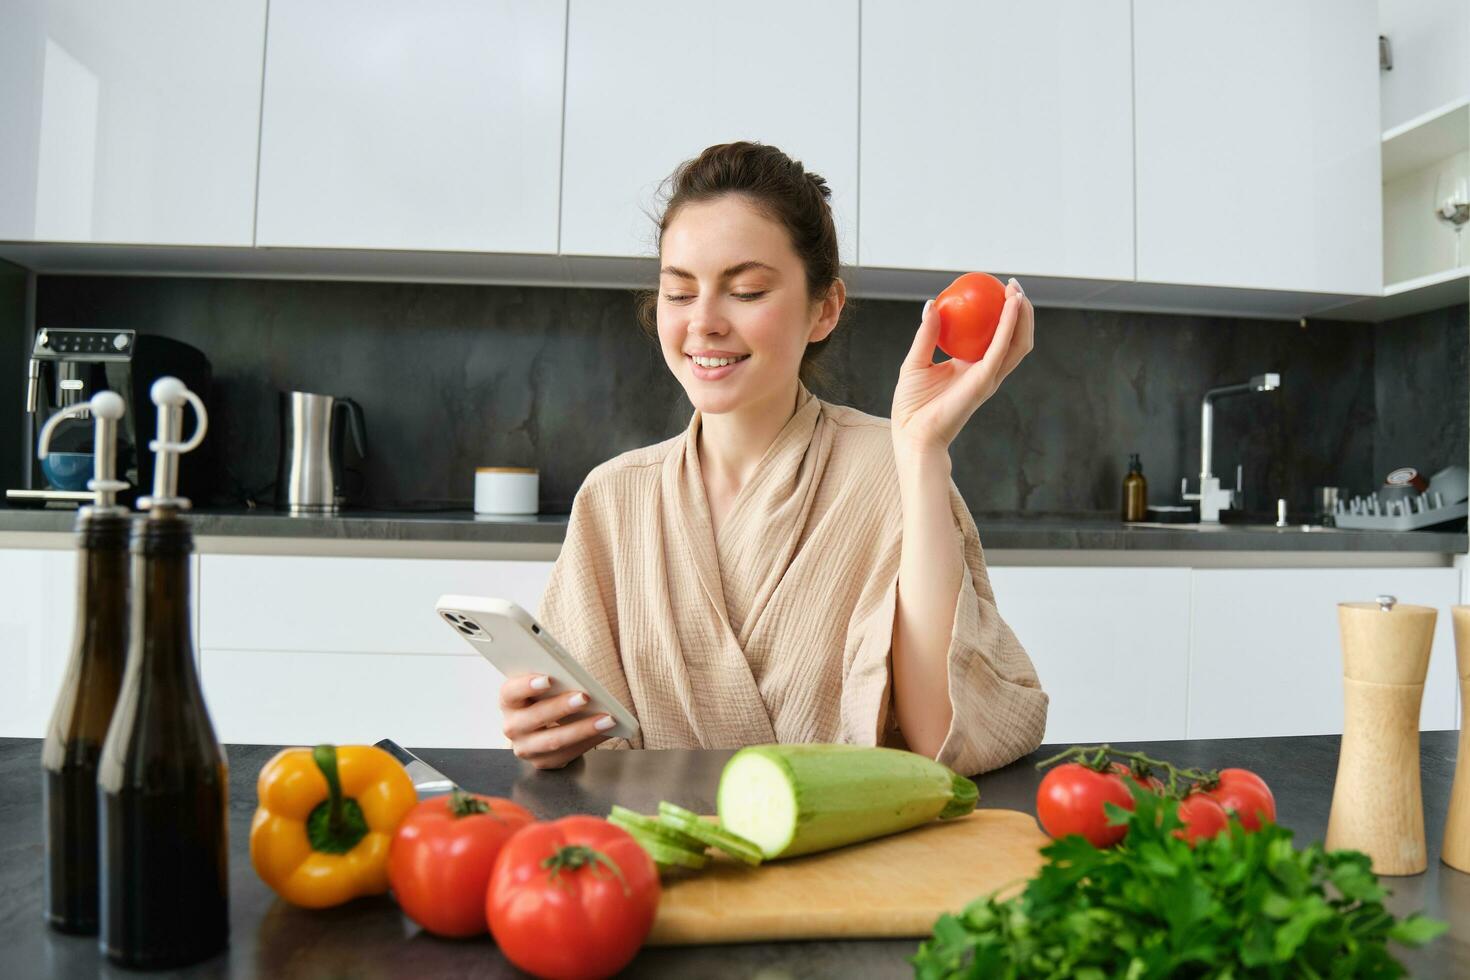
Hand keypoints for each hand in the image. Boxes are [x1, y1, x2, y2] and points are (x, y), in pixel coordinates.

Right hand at [499, 674, 614, 769]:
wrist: (541, 724)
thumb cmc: (545, 696)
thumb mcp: (543, 685)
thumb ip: (552, 680)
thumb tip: (577, 680)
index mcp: (508, 701)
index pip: (511, 692)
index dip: (527, 685)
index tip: (548, 678)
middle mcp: (512, 727)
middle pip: (536, 717)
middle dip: (563, 707)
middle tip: (585, 696)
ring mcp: (525, 748)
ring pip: (554, 741)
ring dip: (583, 729)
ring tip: (607, 719)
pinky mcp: (542, 762)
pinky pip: (567, 754)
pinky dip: (589, 741)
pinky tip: (606, 731)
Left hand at [891, 278, 1032, 461]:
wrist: (912, 434)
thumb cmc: (910, 405)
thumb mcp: (915, 361)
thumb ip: (926, 334)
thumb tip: (931, 304)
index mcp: (970, 367)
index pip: (994, 338)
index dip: (1000, 315)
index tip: (994, 290)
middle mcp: (985, 372)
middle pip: (1014, 338)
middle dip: (1020, 311)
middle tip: (1012, 285)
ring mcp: (989, 377)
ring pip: (1018, 342)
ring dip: (1023, 315)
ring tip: (1016, 290)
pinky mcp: (985, 380)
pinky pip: (1001, 347)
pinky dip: (1010, 324)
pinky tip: (1012, 304)